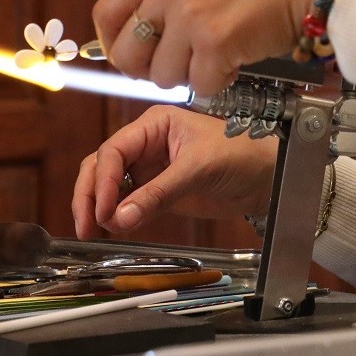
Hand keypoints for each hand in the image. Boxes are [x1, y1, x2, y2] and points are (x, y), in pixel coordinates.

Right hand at [71, 105, 277, 237]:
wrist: (267, 175)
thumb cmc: (242, 153)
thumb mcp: (199, 168)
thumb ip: (160, 192)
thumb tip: (122, 217)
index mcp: (154, 124)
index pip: (114, 150)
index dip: (103, 180)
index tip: (103, 208)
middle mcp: (146, 144)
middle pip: (102, 166)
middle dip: (90, 194)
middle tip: (87, 225)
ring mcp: (150, 168)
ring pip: (109, 186)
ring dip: (99, 207)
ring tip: (98, 231)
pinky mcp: (158, 190)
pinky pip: (127, 202)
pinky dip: (117, 216)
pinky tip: (115, 228)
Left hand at [92, 0, 336, 94]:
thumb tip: (149, 30)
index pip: (107, 12)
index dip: (115, 44)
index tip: (135, 56)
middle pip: (126, 54)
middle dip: (151, 70)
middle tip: (181, 66)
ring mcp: (192, 14)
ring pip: (163, 77)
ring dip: (192, 76)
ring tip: (222, 55)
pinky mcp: (217, 42)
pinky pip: (201, 85)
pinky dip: (222, 82)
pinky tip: (241, 60)